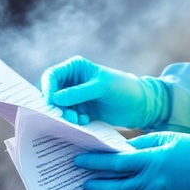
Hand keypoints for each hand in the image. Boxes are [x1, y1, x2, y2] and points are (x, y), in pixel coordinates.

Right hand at [41, 56, 166, 128]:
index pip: (52, 76)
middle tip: (68, 117)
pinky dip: (74, 120)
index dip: (48, 88)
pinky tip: (85, 122)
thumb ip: (78, 93)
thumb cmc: (124, 88)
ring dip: (66, 115)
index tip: (51, 103)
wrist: (142, 105)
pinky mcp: (83, 110)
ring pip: (60, 107)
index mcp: (76, 67)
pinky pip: (70, 116)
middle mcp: (73, 81)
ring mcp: (77, 97)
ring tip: (79, 120)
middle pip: (53, 93)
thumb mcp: (102, 88)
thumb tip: (54, 98)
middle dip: (58, 106)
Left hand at [74, 132, 189, 189]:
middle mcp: (151, 181)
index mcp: (151, 159)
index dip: (95, 162)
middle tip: (83, 184)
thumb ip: (146, 144)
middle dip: (97, 185)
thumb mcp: (170, 139)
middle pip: (116, 185)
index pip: (116, 162)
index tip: (80, 162)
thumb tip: (125, 149)